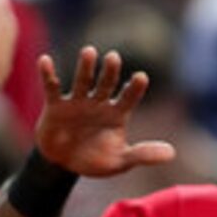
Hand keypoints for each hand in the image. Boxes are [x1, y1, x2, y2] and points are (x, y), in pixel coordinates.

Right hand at [32, 47, 181, 178]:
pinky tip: (45, 60)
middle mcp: (98, 103)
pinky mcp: (56, 106)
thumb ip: (143, 155)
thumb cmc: (96, 159)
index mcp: (117, 114)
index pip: (128, 98)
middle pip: (106, 84)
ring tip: (90, 52)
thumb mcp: (120, 161)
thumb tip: (172, 153)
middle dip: (110, 72)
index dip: (134, 88)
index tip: (141, 77)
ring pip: (82, 81)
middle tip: (114, 57)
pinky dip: (48, 75)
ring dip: (85, 68)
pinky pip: (52, 88)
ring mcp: (77, 102)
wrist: (65, 164)